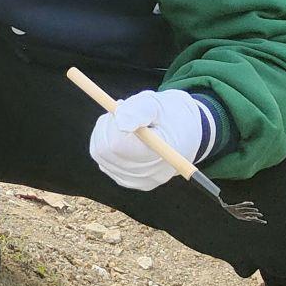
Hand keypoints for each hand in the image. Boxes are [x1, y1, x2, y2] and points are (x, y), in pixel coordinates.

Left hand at [87, 88, 206, 190]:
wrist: (184, 132)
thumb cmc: (169, 114)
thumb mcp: (156, 103)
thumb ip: (139, 110)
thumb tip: (121, 123)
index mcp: (162, 154)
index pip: (118, 145)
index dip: (112, 124)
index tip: (119, 107)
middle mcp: (150, 174)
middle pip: (106, 151)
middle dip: (106, 126)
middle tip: (120, 110)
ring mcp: (138, 181)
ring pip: (100, 154)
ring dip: (105, 132)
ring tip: (126, 122)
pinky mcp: (129, 181)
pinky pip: (103, 160)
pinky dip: (105, 143)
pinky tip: (123, 135)